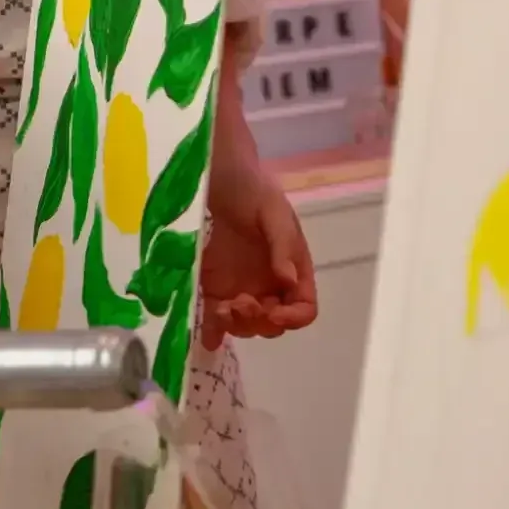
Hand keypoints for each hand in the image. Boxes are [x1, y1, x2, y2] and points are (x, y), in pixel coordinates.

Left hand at [201, 167, 316, 350]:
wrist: (216, 175)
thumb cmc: (253, 190)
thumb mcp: (274, 213)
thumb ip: (282, 246)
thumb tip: (288, 281)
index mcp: (293, 269)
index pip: (303, 307)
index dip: (293, 317)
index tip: (275, 312)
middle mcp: (269, 285)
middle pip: (272, 324)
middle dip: (259, 322)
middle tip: (240, 303)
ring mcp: (240, 288)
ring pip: (245, 326)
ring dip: (236, 325)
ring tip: (220, 308)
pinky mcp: (211, 286)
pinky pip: (214, 318)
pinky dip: (211, 331)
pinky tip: (205, 334)